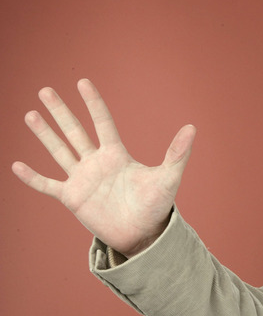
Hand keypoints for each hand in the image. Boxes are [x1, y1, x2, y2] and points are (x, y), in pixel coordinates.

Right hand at [12, 79, 195, 256]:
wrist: (143, 234)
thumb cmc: (156, 205)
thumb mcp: (168, 178)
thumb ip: (177, 153)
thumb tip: (192, 128)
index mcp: (117, 155)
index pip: (102, 122)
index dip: (93, 103)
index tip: (82, 82)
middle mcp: (97, 163)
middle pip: (75, 131)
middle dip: (61, 112)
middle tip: (46, 90)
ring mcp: (82, 179)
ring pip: (59, 152)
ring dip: (45, 134)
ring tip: (30, 114)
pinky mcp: (73, 198)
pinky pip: (48, 185)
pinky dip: (33, 177)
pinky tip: (16, 165)